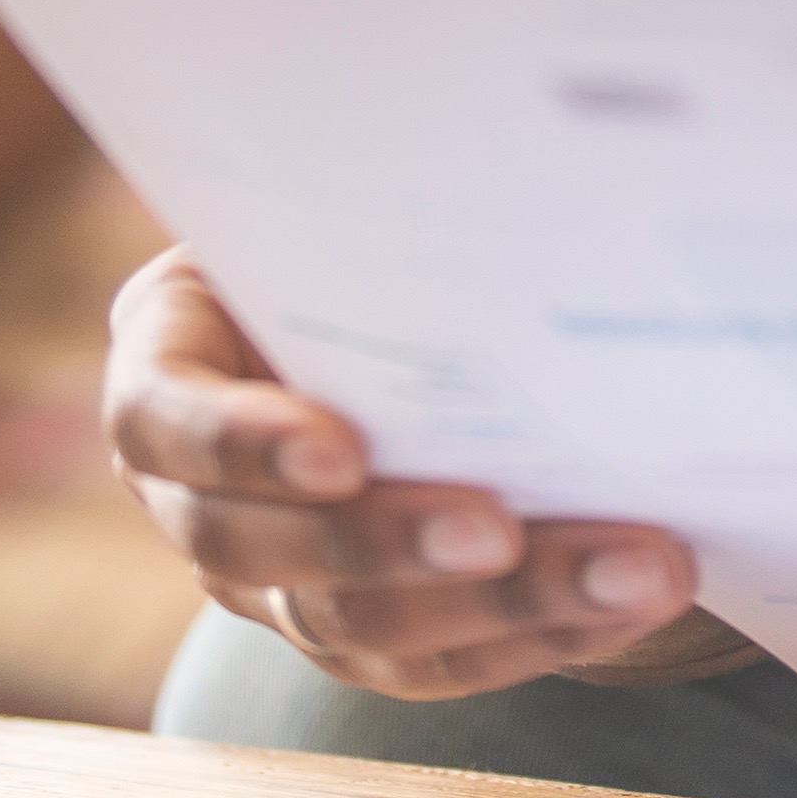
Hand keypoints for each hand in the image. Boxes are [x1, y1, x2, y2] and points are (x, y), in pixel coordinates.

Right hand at [100, 247, 741, 697]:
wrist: (370, 305)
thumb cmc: (342, 235)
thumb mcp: (322, 200)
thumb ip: (361, 202)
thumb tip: (508, 133)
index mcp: (163, 369)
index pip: (167, 425)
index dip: (244, 449)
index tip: (341, 451)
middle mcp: (195, 496)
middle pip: (266, 552)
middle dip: (393, 543)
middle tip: (502, 529)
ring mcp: (273, 580)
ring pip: (363, 627)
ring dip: (507, 605)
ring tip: (633, 568)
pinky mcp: (358, 637)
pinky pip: (441, 664)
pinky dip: (542, 634)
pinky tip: (629, 598)